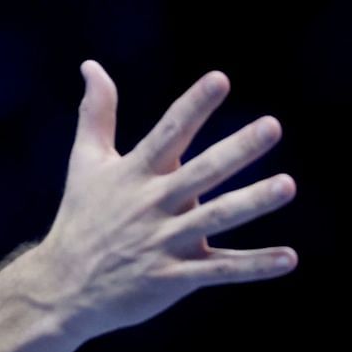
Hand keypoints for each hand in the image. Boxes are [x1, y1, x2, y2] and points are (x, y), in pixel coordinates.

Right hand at [30, 61, 296, 341]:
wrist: (61, 286)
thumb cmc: (81, 218)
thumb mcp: (85, 162)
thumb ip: (96, 114)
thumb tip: (91, 65)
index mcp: (133, 174)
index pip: (168, 133)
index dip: (193, 106)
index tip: (220, 79)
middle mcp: (151, 204)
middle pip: (200, 173)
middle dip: (236, 149)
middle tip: (271, 126)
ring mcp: (163, 242)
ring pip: (215, 218)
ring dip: (252, 203)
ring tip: (287, 185)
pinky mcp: (173, 277)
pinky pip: (220, 270)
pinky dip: (254, 267)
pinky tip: (289, 258)